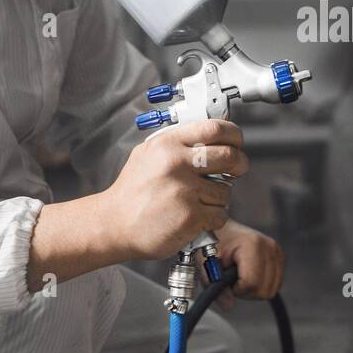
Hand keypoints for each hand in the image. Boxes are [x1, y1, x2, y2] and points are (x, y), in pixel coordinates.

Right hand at [97, 119, 249, 261]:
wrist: (113, 224)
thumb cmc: (131, 192)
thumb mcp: (147, 154)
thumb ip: (177, 143)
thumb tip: (209, 136)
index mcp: (167, 145)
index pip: (214, 128)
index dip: (233, 134)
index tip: (236, 142)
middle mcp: (176, 164)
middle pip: (230, 156)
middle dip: (240, 164)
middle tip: (236, 169)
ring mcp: (184, 190)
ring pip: (226, 190)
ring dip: (219, 198)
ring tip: (199, 200)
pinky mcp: (190, 216)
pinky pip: (220, 214)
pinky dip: (213, 218)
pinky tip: (195, 217)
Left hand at [198, 219, 284, 310]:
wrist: (220, 228)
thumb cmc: (211, 243)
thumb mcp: (206, 265)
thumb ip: (215, 286)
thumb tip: (229, 306)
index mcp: (252, 244)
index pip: (251, 282)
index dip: (237, 289)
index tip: (226, 281)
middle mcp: (269, 246)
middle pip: (264, 289)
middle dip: (246, 292)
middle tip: (232, 280)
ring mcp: (277, 251)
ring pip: (272, 289)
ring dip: (255, 290)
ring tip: (240, 277)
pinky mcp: (280, 256)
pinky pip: (276, 284)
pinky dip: (262, 285)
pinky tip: (250, 275)